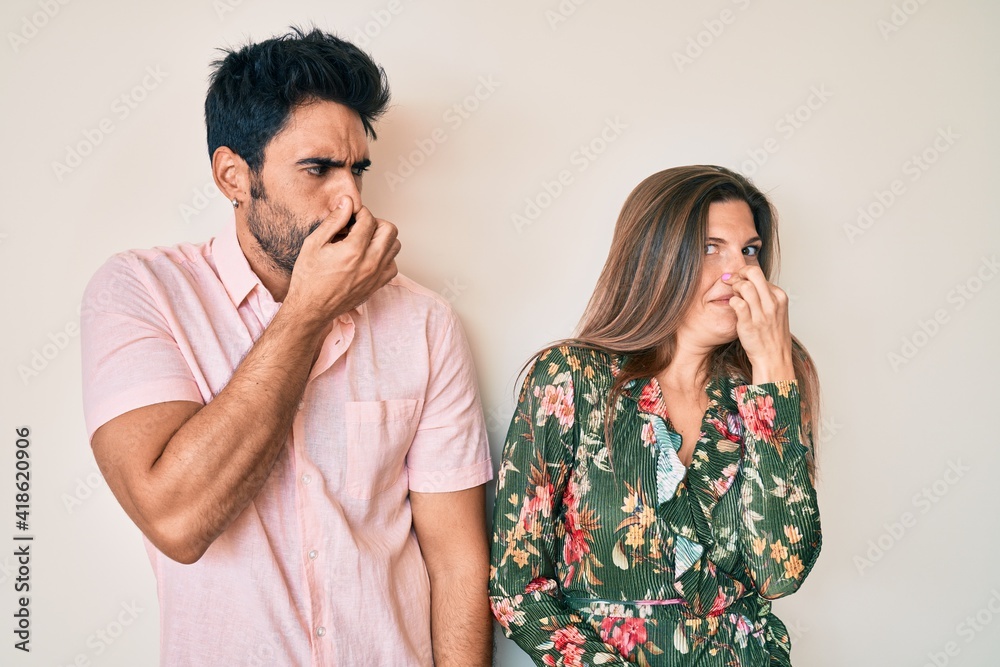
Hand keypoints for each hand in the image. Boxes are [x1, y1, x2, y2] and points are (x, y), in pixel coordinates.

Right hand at [283, 196, 400, 326]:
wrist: (311, 308)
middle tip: (360, 226)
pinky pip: (393, 265)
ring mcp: (376, 275)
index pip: (369, 219)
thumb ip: (334, 221)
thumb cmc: (309, 278)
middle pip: (389, 230)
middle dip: (375, 222)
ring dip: (382, 239)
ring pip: (395, 246)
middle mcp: (370, 263)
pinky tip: (369, 256)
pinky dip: (385, 257)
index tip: (351, 214)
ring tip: (365, 241)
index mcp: (353, 250)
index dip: (360, 212)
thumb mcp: (314, 244)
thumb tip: (347, 203)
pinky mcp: (377, 285)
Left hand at [723, 267, 793, 383]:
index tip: (737, 280)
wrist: (773, 358)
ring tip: (732, 294)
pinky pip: (737, 303)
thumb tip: (748, 283)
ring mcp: (762, 313)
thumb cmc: (771, 336)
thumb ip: (764, 296)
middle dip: (738, 274)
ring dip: (734, 287)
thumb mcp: (775, 311)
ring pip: (744, 286)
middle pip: (753, 273)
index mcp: (779, 297)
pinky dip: (731, 301)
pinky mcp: (749, 323)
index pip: (760, 274)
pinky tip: (732, 306)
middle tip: (730, 280)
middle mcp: (772, 303)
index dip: (745, 275)